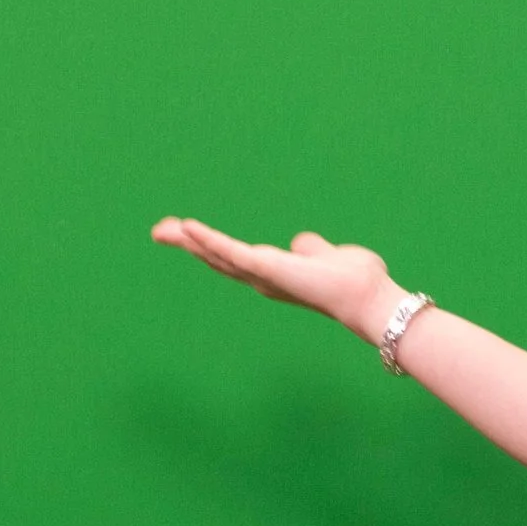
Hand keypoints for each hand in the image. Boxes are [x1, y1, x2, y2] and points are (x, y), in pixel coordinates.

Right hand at [151, 217, 400, 344]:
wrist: (368, 297)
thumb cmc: (354, 281)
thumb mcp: (327, 256)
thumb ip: (311, 249)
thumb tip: (301, 243)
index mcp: (274, 274)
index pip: (233, 258)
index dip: (208, 246)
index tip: (186, 231)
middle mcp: (263, 280)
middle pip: (216, 258)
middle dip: (187, 244)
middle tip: (158, 231)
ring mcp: (263, 275)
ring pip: (217, 256)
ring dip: (189, 241)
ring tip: (162, 229)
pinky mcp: (267, 268)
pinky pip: (231, 251)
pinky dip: (208, 240)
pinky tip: (188, 227)